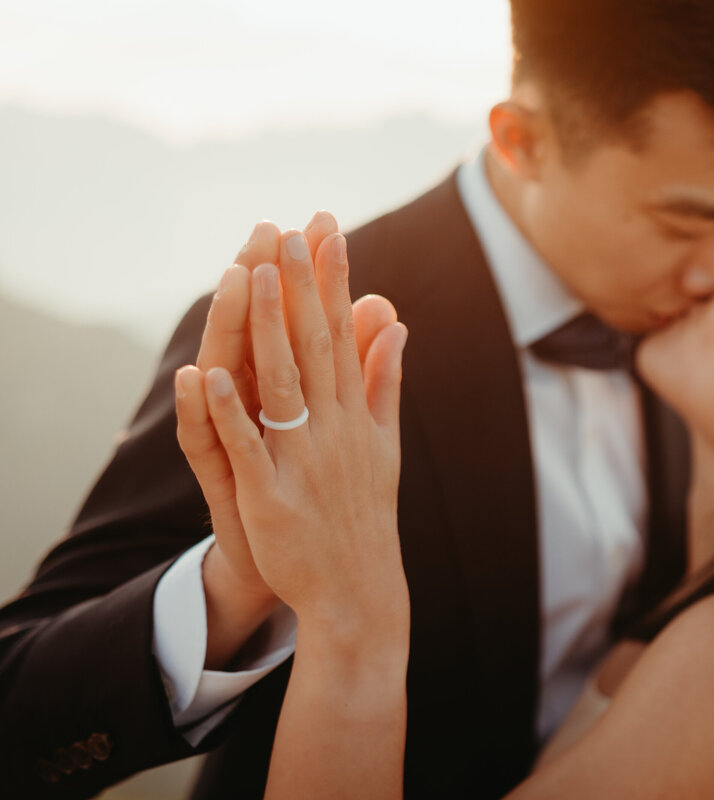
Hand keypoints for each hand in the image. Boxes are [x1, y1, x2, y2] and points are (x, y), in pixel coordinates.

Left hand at [195, 227, 408, 635]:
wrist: (358, 589)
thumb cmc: (365, 512)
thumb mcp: (383, 442)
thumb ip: (384, 380)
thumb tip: (396, 323)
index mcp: (357, 414)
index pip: (345, 335)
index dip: (335, 282)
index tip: (327, 232)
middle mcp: (334, 429)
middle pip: (314, 348)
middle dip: (301, 288)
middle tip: (289, 232)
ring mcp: (302, 462)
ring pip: (280, 386)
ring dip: (265, 330)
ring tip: (252, 276)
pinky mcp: (270, 498)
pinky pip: (246, 449)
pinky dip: (229, 413)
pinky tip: (209, 374)